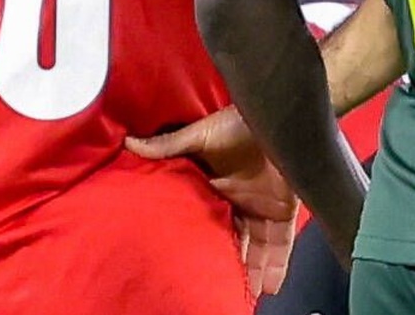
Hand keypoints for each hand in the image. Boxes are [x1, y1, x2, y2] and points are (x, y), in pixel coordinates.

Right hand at [127, 106, 296, 296]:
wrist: (279, 117)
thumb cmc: (239, 123)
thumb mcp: (200, 135)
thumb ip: (169, 145)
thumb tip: (130, 143)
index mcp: (215, 188)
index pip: (205, 222)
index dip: (199, 242)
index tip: (187, 264)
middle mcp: (238, 202)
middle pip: (230, 242)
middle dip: (223, 265)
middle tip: (212, 290)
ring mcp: (262, 209)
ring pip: (254, 250)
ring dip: (248, 273)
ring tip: (238, 298)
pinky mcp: (284, 212)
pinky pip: (280, 245)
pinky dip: (276, 266)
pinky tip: (269, 288)